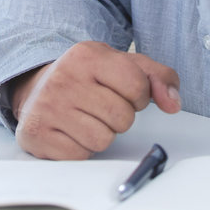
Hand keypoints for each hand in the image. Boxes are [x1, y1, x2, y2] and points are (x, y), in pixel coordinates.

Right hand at [8, 41, 180, 159]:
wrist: (36, 88)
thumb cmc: (86, 78)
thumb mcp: (121, 65)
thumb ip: (157, 77)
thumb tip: (173, 103)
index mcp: (87, 55)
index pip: (138, 86)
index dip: (139, 96)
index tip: (125, 93)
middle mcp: (64, 77)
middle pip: (122, 117)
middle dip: (119, 117)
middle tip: (101, 107)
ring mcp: (48, 106)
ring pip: (103, 139)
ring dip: (101, 134)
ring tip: (86, 119)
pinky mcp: (37, 134)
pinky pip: (80, 154)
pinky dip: (81, 148)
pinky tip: (71, 131)